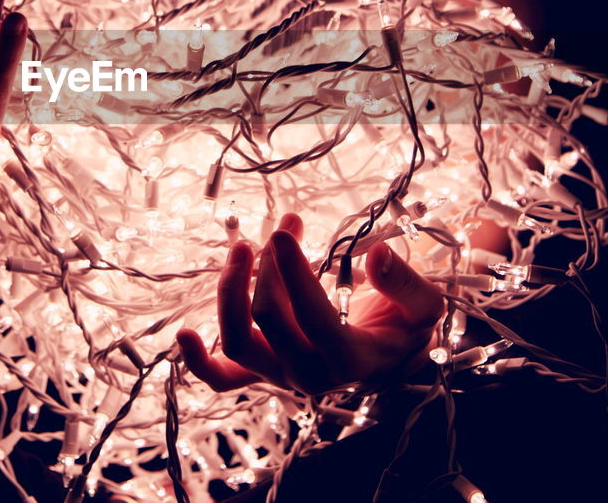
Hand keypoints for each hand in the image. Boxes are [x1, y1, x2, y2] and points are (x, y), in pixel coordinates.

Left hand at [177, 214, 443, 394]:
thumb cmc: (405, 328)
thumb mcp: (422, 306)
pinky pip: (222, 378)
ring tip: (243, 248)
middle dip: (269, 266)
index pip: (311, 316)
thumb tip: (379, 254)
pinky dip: (197, 361)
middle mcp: (309, 376)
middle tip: (283, 230)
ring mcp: (280, 378)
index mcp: (350, 360)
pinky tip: (184, 333)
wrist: (391, 362)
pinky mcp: (262, 374)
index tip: (285, 232)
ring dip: (231, 291)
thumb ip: (404, 284)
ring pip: (238, 342)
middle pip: (269, 318)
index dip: (294, 272)